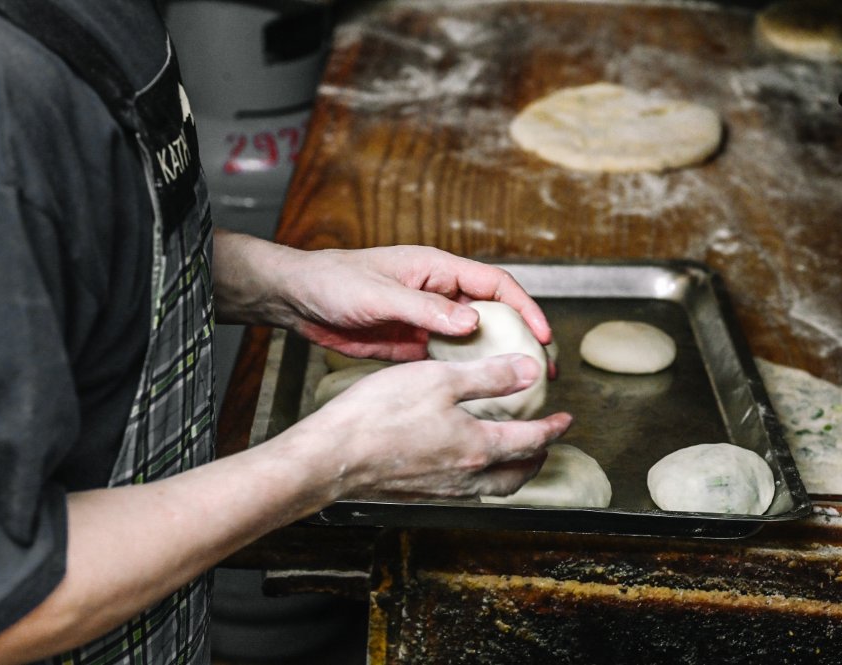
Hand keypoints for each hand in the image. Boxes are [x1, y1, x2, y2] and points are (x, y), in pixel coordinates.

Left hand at [213, 233, 551, 361]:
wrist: (298, 299)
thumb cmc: (334, 281)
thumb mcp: (380, 293)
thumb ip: (425, 308)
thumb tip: (472, 321)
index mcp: (438, 270)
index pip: (495, 285)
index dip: (525, 308)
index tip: (542, 335)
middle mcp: (439, 294)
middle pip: (493, 315)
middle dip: (521, 339)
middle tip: (543, 370)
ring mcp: (427, 321)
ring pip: (474, 342)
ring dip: (497, 362)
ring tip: (521, 389)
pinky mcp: (411, 345)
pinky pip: (447, 361)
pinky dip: (466, 376)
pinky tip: (480, 396)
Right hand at [281, 354, 572, 497]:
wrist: (332, 457)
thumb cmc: (380, 414)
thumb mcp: (440, 379)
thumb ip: (489, 377)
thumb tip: (530, 372)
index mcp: (477, 447)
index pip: (531, 441)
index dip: (553, 428)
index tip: (567, 419)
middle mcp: (465, 477)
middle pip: (516, 476)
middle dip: (536, 459)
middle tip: (545, 444)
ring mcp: (440, 490)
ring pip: (490, 489)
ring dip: (509, 473)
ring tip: (510, 457)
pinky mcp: (416, 494)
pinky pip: (462, 492)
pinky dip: (478, 479)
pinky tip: (462, 463)